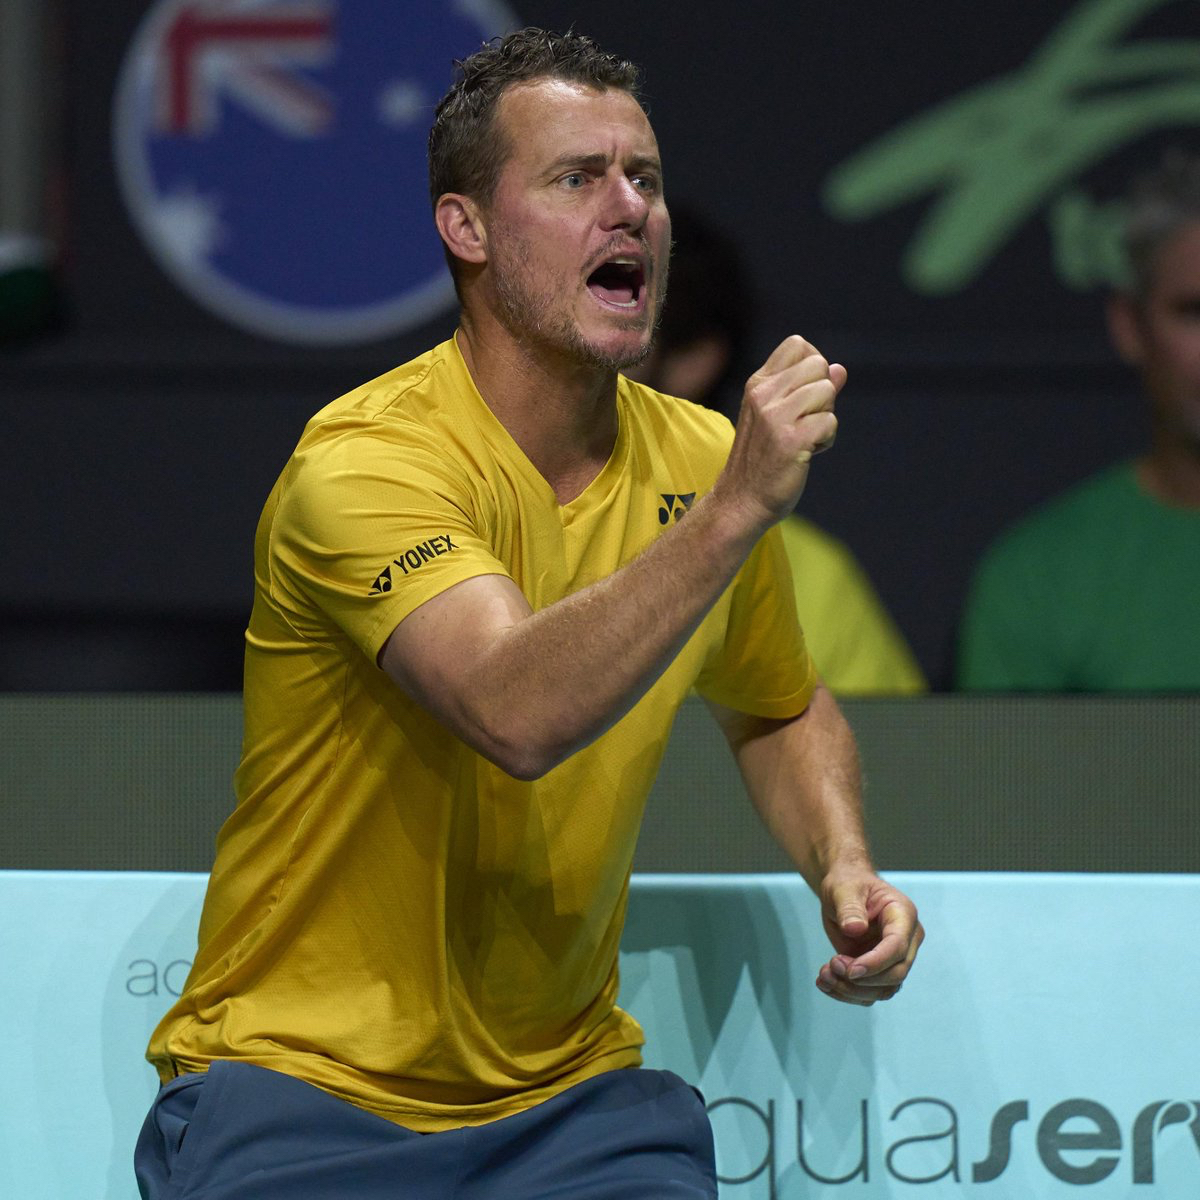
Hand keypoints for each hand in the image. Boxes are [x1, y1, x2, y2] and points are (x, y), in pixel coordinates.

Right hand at [718, 335, 846, 527]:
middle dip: (823, 394)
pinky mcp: (791, 440)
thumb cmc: (762, 460)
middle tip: (804, 422)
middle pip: (818, 365)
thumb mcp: (777, 416)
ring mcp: (775, 416)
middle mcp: (763, 394)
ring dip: (825, 418)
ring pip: (827, 391)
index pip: (798, 345)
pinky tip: (807, 454)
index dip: (813, 366)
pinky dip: (826, 440)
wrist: (741, 501)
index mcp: (758, 384)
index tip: (804, 396)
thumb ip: (809, 390)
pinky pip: (830, 421)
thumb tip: (840, 370)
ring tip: (804, 439)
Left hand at [814, 866, 922, 1005]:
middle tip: (831, 965)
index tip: (849, 970)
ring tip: (823, 976)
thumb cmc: (848, 885)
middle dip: (862, 979)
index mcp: (903, 915)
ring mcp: (895, 958)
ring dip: (852, 990)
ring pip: (883, 989)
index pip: (898, 947)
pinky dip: (847, 993)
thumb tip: (855, 929)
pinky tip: (825, 982)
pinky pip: (870, 992)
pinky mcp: (880, 971)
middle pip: (896, 974)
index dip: (876, 963)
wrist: (844, 893)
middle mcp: (906, 940)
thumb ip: (849, 907)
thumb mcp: (843, 889)